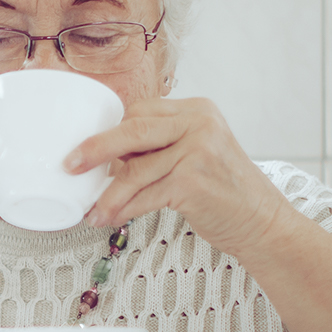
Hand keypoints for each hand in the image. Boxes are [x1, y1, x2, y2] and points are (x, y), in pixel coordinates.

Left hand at [65, 96, 293, 257]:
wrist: (261, 221)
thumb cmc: (222, 192)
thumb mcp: (195, 154)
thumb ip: (159, 147)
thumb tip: (105, 156)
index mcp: (196, 110)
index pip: (140, 111)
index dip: (110, 132)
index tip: (85, 150)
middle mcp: (199, 123)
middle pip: (133, 130)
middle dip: (96, 149)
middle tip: (70, 165)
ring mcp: (198, 150)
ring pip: (135, 169)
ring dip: (108, 194)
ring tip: (91, 210)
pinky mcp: (194, 180)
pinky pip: (145, 195)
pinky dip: (124, 210)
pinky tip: (110, 219)